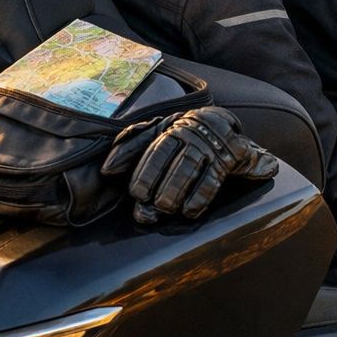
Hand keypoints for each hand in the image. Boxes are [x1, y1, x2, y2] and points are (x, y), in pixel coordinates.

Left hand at [101, 106, 278, 222]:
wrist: (221, 125)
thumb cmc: (181, 135)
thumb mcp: (156, 134)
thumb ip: (132, 148)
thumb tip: (107, 169)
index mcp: (171, 129)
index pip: (156, 150)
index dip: (145, 172)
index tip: (137, 193)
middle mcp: (191, 136)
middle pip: (173, 159)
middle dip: (160, 182)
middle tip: (151, 203)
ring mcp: (210, 147)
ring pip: (190, 168)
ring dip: (177, 190)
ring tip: (166, 208)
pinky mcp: (230, 158)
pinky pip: (213, 178)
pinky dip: (200, 197)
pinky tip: (189, 211)